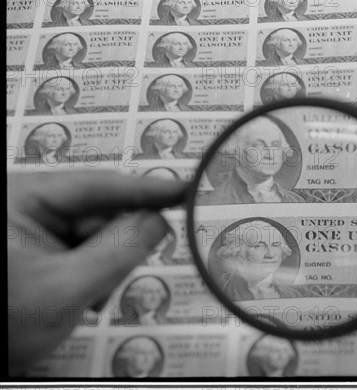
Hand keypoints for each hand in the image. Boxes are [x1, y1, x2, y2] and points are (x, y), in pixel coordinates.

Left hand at [8, 171, 186, 375]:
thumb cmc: (2, 323)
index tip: (187, 190)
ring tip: (88, 297)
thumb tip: (159, 220)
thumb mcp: (65, 289)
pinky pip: (87, 249)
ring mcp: (34, 226)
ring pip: (99, 234)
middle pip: (101, 212)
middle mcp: (29, 204)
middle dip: (118, 246)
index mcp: (22, 197)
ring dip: (106, 267)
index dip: (148, 188)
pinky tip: (82, 295)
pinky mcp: (42, 245)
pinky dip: (95, 273)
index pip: (98, 185)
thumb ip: (118, 252)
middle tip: (112, 277)